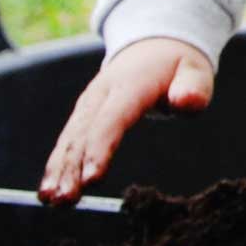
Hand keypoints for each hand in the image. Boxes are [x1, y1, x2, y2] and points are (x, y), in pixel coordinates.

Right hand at [38, 36, 213, 203]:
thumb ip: (194, 87)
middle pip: (84, 131)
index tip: (92, 179)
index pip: (113, 118)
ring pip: (71, 136)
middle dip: (72, 166)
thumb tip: (186, 102)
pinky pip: (68, 138)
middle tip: (65, 200)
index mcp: (132, 83)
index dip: (100, 147)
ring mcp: (90, 102)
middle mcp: (103, 91)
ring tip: (51, 199)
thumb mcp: (196, 70)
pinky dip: (57, 163)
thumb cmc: (178, 65)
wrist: (155, 45)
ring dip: (59, 168)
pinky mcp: (84, 113)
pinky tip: (50, 189)